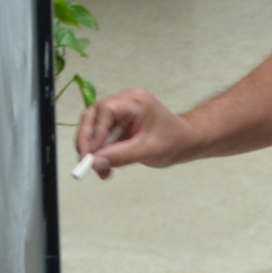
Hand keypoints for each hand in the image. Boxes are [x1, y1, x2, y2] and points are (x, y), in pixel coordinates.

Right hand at [74, 87, 196, 179]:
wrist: (185, 141)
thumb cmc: (173, 142)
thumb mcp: (147, 151)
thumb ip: (120, 155)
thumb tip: (95, 162)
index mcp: (135, 101)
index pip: (104, 111)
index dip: (93, 133)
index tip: (88, 156)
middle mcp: (124, 101)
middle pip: (93, 116)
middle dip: (87, 141)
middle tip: (86, 164)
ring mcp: (120, 111)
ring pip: (93, 126)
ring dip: (93, 150)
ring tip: (100, 170)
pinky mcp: (118, 122)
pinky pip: (101, 134)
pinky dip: (100, 151)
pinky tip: (106, 167)